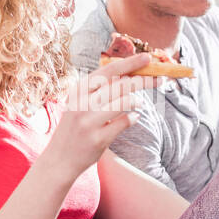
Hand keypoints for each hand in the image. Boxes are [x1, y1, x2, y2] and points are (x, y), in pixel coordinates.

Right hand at [39, 53, 166, 179]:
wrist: (59, 160)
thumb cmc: (74, 129)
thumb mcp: (79, 104)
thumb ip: (99, 91)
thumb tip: (129, 75)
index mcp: (78, 91)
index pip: (108, 70)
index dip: (129, 62)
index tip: (147, 57)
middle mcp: (82, 104)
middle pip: (120, 85)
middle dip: (144, 80)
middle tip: (160, 79)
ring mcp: (89, 122)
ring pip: (124, 101)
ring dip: (137, 101)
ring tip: (140, 103)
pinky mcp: (98, 139)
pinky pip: (124, 122)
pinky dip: (132, 118)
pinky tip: (133, 118)